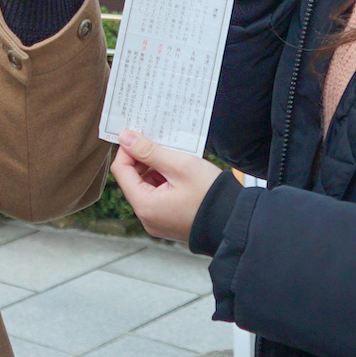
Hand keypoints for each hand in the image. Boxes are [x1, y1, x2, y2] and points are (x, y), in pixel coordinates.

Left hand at [110, 129, 221, 244]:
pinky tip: (179, 171)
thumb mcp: (180, 165)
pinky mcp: (168, 222)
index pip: (120, 170)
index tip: (139, 135)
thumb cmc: (210, 194)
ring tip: (174, 157)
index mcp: (145, 205)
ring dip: (155, 169)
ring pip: (145, 187)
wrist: (235, 221)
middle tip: (160, 143)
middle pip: (132, 180)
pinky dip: (164, 181)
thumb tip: (125, 137)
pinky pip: (157, 197)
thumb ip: (149, 151)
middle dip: (143, 159)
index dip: (127, 149)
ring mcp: (157, 222)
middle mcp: (147, 217)